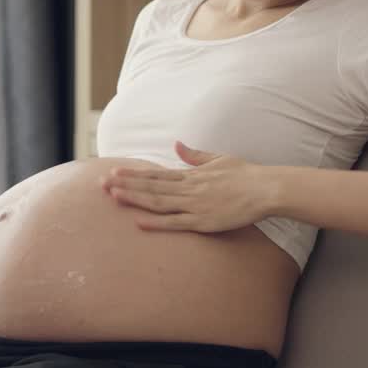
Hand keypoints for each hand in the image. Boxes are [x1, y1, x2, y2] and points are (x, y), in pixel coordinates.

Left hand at [99, 141, 276, 232]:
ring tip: (114, 197)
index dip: (134, 174)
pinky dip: (156, 223)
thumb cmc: (245, 174)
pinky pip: (176, 223)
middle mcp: (189, 189)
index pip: (156, 174)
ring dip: (135, 200)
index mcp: (191, 175)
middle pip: (151, 188)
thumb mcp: (218, 159)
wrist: (265, 189)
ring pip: (158, 203)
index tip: (114, 172)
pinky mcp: (204, 221)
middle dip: (126, 186)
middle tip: (102, 184)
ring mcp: (195, 205)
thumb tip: (176, 145)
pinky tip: (139, 221)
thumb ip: (194, 155)